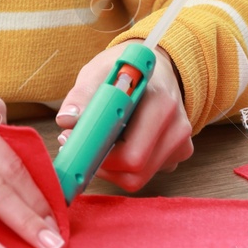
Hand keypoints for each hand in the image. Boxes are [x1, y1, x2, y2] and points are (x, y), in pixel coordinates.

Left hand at [55, 44, 193, 191]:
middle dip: (100, 162)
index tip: (71, 140)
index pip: (131, 152)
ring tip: (96, 141)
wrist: (158, 70)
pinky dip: (122, 167)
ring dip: (109, 166)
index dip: (98, 153)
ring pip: (136, 177)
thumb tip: (67, 120)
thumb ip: (83, 94)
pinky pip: (143, 174)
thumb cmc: (127, 71)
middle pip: (134, 170)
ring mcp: (180, 145)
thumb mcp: (101, 71)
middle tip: (78, 143)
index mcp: (161, 103)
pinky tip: (116, 143)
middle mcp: (176, 128)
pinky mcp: (176, 156)